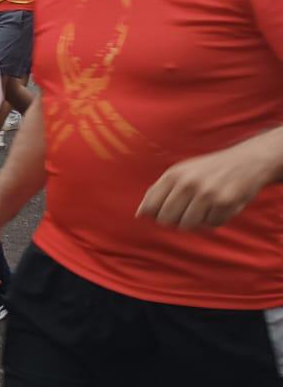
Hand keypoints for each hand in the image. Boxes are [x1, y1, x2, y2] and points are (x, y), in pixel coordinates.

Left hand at [137, 143, 275, 229]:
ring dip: (196, 221)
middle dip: (175, 220)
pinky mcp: (225, 203)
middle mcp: (188, 183)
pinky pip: (211, 225)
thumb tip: (139, 214)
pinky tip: (219, 206)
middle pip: (166, 220)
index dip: (154, 215)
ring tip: (204, 207)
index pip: (150, 207)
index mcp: (173, 175)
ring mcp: (207, 193)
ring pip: (188, 225)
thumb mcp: (180, 172)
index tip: (163, 213)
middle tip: (188, 210)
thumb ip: (158, 191)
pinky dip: (215, 220)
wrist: (247, 161)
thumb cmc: (208, 170)